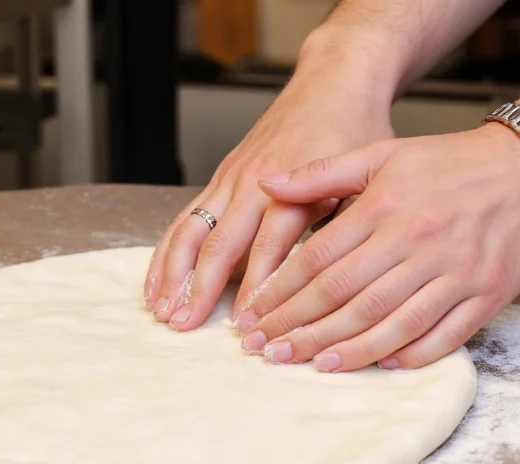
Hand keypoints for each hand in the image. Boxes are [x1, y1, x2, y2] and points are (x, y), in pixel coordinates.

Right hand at [143, 34, 394, 329]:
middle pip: (218, 243)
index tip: (246, 323)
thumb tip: (328, 275)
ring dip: (171, 273)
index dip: (256, 288)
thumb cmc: (351, 132)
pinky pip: (184, 219)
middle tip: (182, 324)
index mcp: (293, 188)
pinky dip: (166, 251)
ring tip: (161, 309)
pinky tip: (156, 279)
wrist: (333, 83)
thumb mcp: (363, 175)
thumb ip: (340, 221)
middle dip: (197, 287)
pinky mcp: (219, 179)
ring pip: (191, 231)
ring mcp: (231, 180)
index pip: (269, 247)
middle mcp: (254, 184)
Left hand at [239, 124, 519, 371]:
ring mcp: (454, 271)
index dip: (281, 294)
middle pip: (346, 297)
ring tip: (312, 364)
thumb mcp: (380, 154)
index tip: (254, 317)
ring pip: (389, 322)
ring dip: (347, 349)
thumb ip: (320, 172)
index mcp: (385, 207)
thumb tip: (266, 185)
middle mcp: (416, 241)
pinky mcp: (487, 294)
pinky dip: (410, 353)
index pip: (318, 260)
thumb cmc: (448, 162)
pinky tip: (379, 363)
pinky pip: (444, 335)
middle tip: (267, 351)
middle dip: (300, 328)